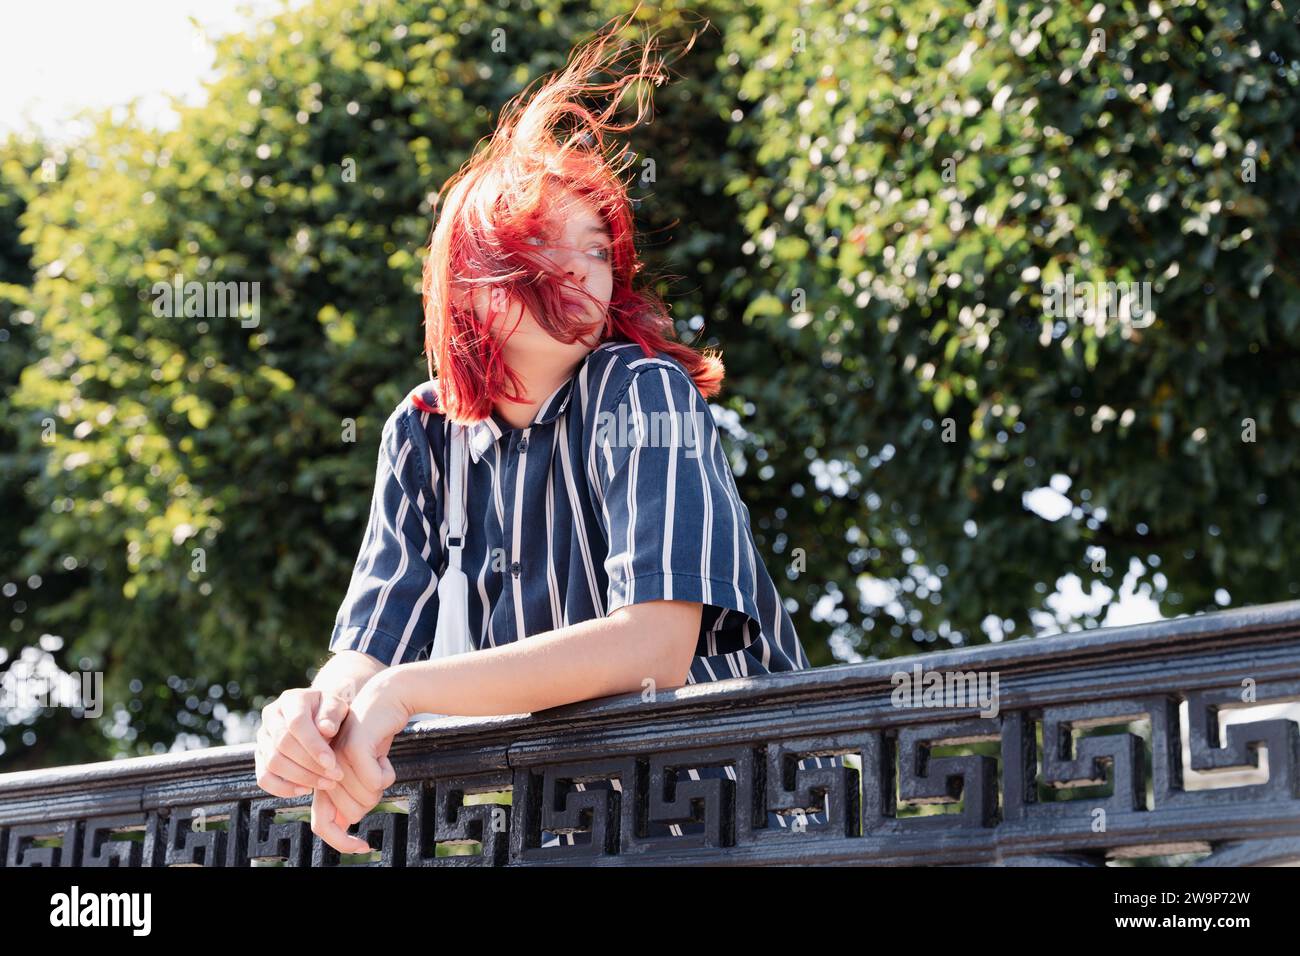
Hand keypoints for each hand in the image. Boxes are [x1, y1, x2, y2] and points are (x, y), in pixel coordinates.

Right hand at [254, 686, 350, 797]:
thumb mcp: (337, 706)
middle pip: (283, 744)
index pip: (296, 723)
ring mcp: (262, 737)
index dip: (313, 745)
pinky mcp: (260, 756)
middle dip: (310, 765)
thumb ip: (332, 714)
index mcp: (291, 700)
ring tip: (326, 783)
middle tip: (335, 777)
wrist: (320, 718)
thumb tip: (325, 729)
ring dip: (301, 778)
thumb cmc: (330, 713)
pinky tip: (305, 790)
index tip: (332, 763)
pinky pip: (264, 778)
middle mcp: (271, 717)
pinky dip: (282, 788)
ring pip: (272, 763)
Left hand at [309, 670, 411, 853]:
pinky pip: (377, 782)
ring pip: (368, 797)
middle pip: (355, 812)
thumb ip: (350, 795)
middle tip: (377, 774)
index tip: (364, 847)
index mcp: (322, 780)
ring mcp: (336, 759)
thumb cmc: (374, 737)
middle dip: (374, 798)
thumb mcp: (361, 770)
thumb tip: (343, 826)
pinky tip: (384, 755)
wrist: (385, 699)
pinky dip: (388, 772)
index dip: (341, 842)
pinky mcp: (353, 747)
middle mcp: (323, 772)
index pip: (323, 825)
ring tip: (379, 760)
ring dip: (382, 782)